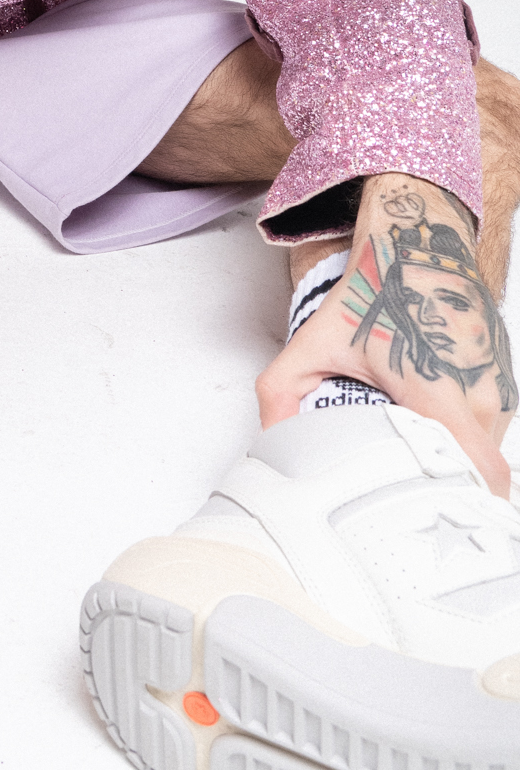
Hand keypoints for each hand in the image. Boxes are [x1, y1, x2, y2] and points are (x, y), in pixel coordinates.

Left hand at [257, 175, 513, 499]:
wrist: (417, 240)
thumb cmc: (375, 290)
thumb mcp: (315, 340)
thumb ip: (282, 393)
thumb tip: (272, 441)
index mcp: (437, 388)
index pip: (477, 469)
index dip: (466, 506)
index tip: (442, 529)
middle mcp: (478, 389)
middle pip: (480, 469)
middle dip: (452, 492)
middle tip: (416, 511)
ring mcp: (498, 381)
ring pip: (488, 448)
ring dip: (460, 463)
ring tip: (422, 470)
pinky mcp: (503, 375)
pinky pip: (492, 425)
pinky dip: (468, 438)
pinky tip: (435, 436)